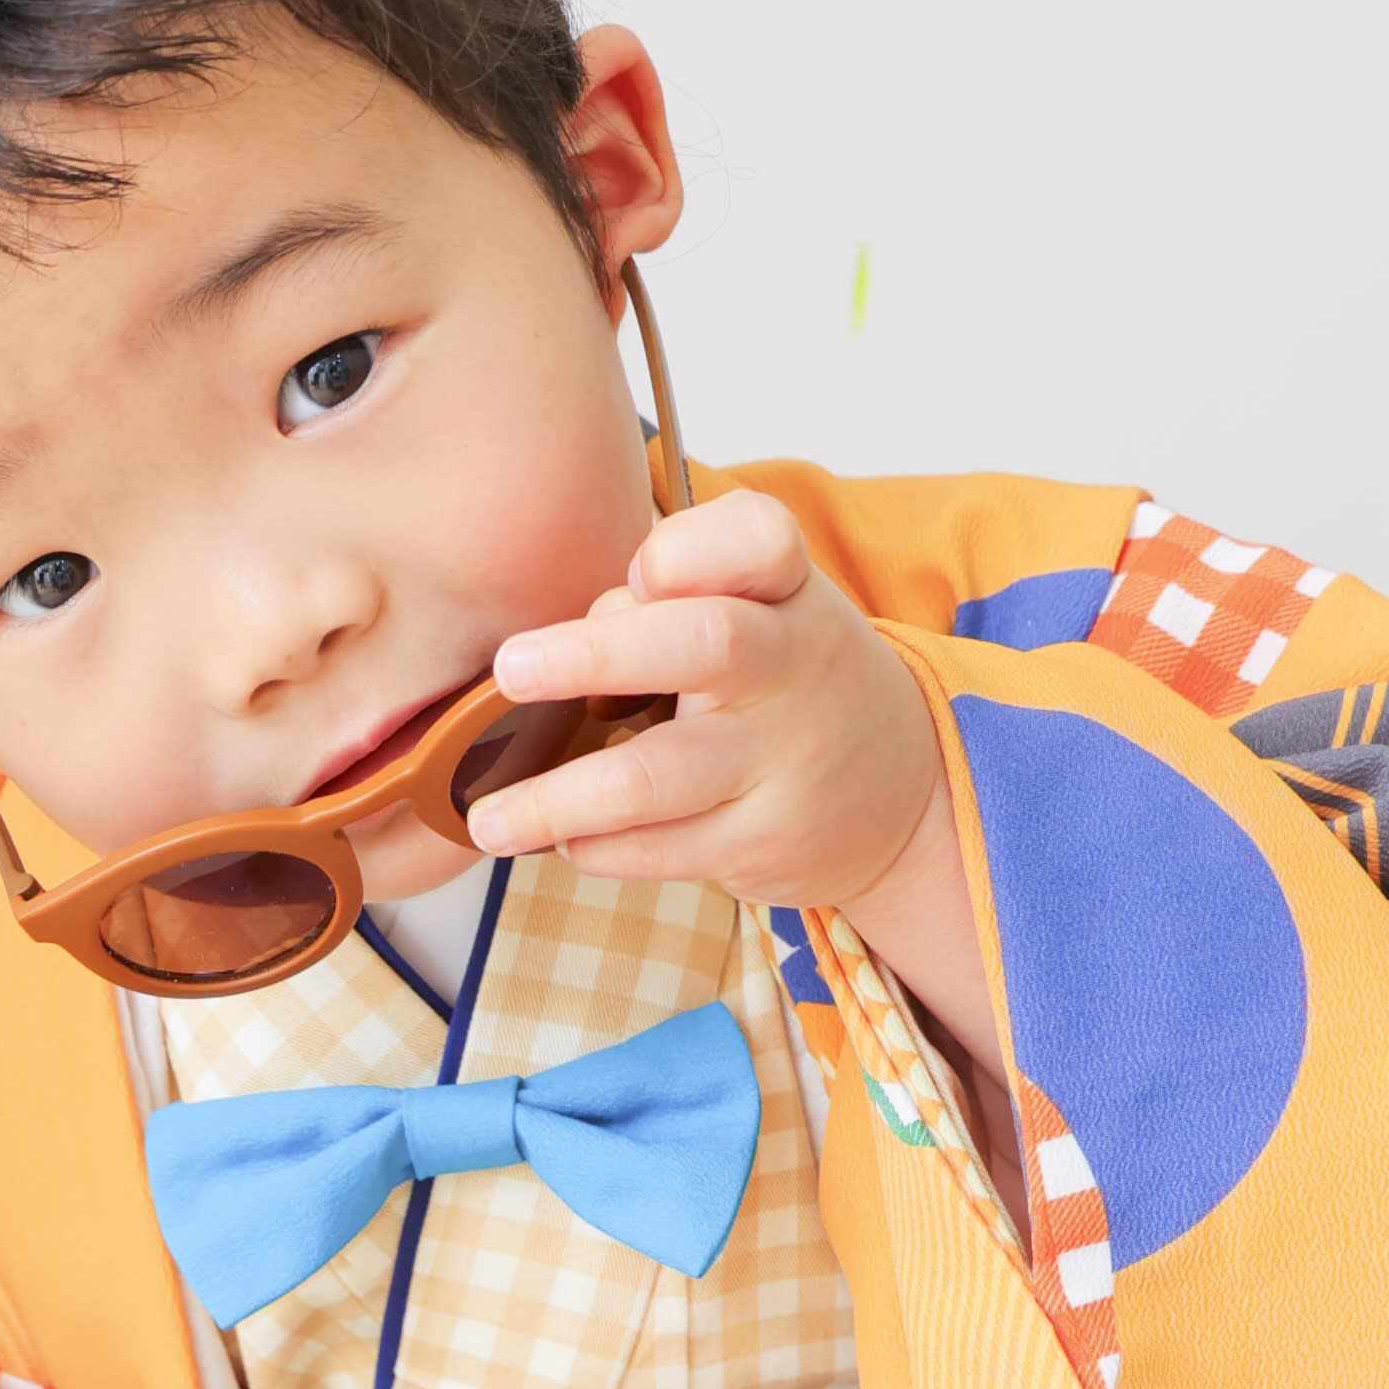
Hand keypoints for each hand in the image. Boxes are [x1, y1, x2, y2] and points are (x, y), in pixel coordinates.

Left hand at [463, 489, 982, 1037]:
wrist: (900, 791)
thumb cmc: (786, 678)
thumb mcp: (761, 606)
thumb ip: (670, 595)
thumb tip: (563, 636)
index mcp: (786, 588)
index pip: (758, 540)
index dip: (697, 549)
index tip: (641, 570)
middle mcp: (792, 665)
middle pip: (704, 645)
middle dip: (599, 654)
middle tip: (511, 669)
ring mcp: (781, 761)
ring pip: (657, 777)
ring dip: (559, 798)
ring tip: (488, 818)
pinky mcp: (761, 842)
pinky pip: (658, 848)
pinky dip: (595, 845)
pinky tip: (563, 839)